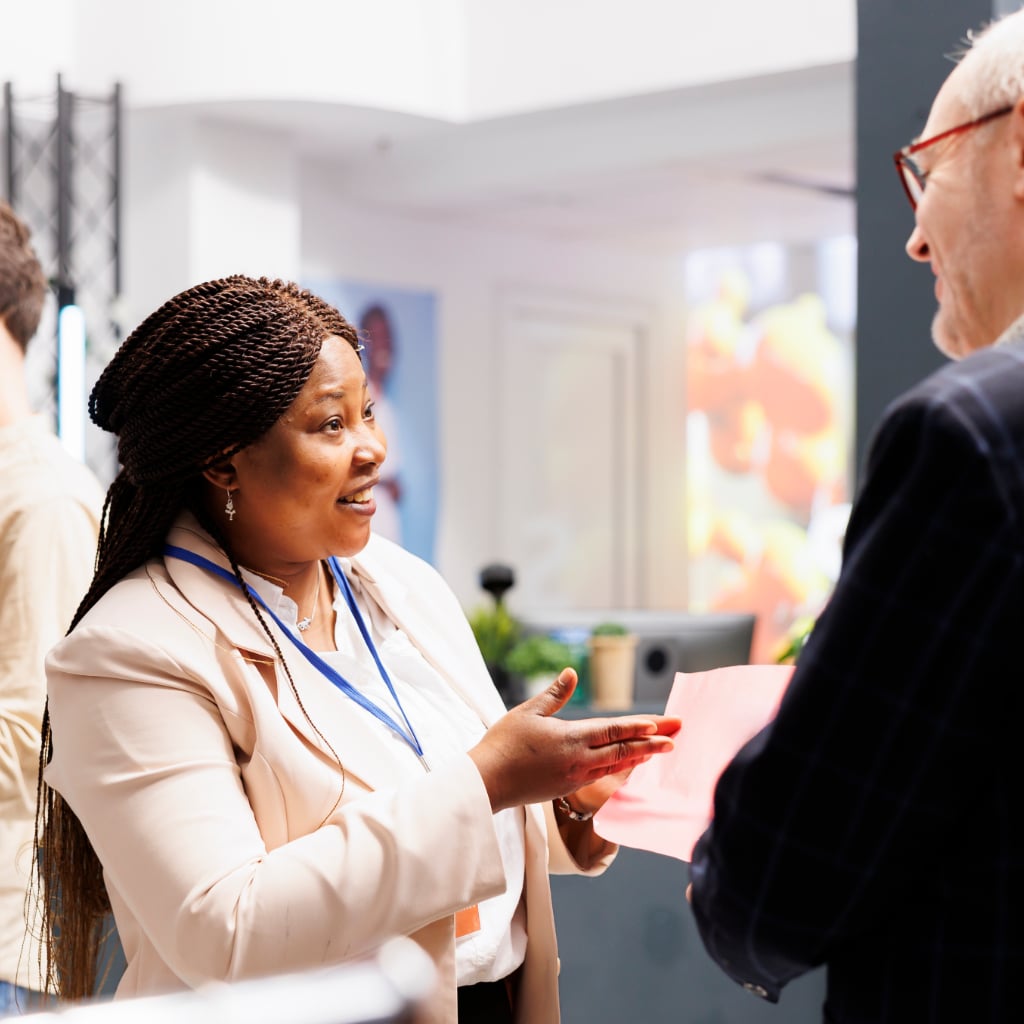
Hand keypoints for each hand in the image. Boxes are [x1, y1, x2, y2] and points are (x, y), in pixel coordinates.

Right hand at [468, 668, 679, 812]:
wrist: (488, 781)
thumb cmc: (504, 743)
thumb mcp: (527, 712)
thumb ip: (555, 693)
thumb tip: (573, 672)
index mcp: (570, 739)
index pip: (612, 731)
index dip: (637, 728)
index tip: (660, 725)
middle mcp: (578, 761)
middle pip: (623, 751)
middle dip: (652, 743)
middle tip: (677, 737)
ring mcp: (574, 777)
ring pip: (615, 766)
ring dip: (639, 756)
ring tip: (660, 749)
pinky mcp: (567, 788)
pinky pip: (602, 776)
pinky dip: (620, 768)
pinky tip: (628, 764)